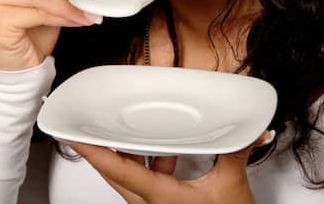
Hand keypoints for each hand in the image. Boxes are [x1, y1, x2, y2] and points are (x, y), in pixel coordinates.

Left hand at [66, 129, 275, 202]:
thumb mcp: (230, 186)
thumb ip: (236, 152)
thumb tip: (249, 131)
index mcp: (160, 197)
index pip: (116, 169)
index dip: (92, 151)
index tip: (74, 134)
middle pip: (113, 174)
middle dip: (101, 150)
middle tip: (91, 126)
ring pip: (127, 179)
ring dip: (127, 157)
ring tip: (127, 133)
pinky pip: (144, 184)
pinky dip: (148, 165)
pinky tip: (163, 153)